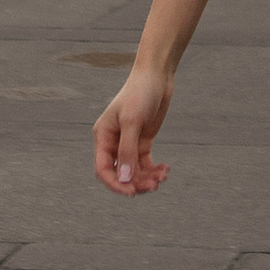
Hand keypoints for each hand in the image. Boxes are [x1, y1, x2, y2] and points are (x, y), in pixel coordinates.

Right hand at [94, 65, 173, 197]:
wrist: (157, 77)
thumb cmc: (139, 93)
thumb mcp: (132, 122)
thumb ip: (127, 151)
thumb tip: (125, 179)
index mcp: (103, 137)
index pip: (103, 169)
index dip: (115, 184)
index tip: (131, 193)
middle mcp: (113, 143)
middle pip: (120, 174)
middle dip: (136, 183)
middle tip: (154, 186)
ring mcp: (128, 143)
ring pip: (134, 172)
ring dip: (147, 178)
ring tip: (163, 176)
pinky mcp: (143, 142)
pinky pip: (145, 164)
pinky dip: (154, 170)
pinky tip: (165, 169)